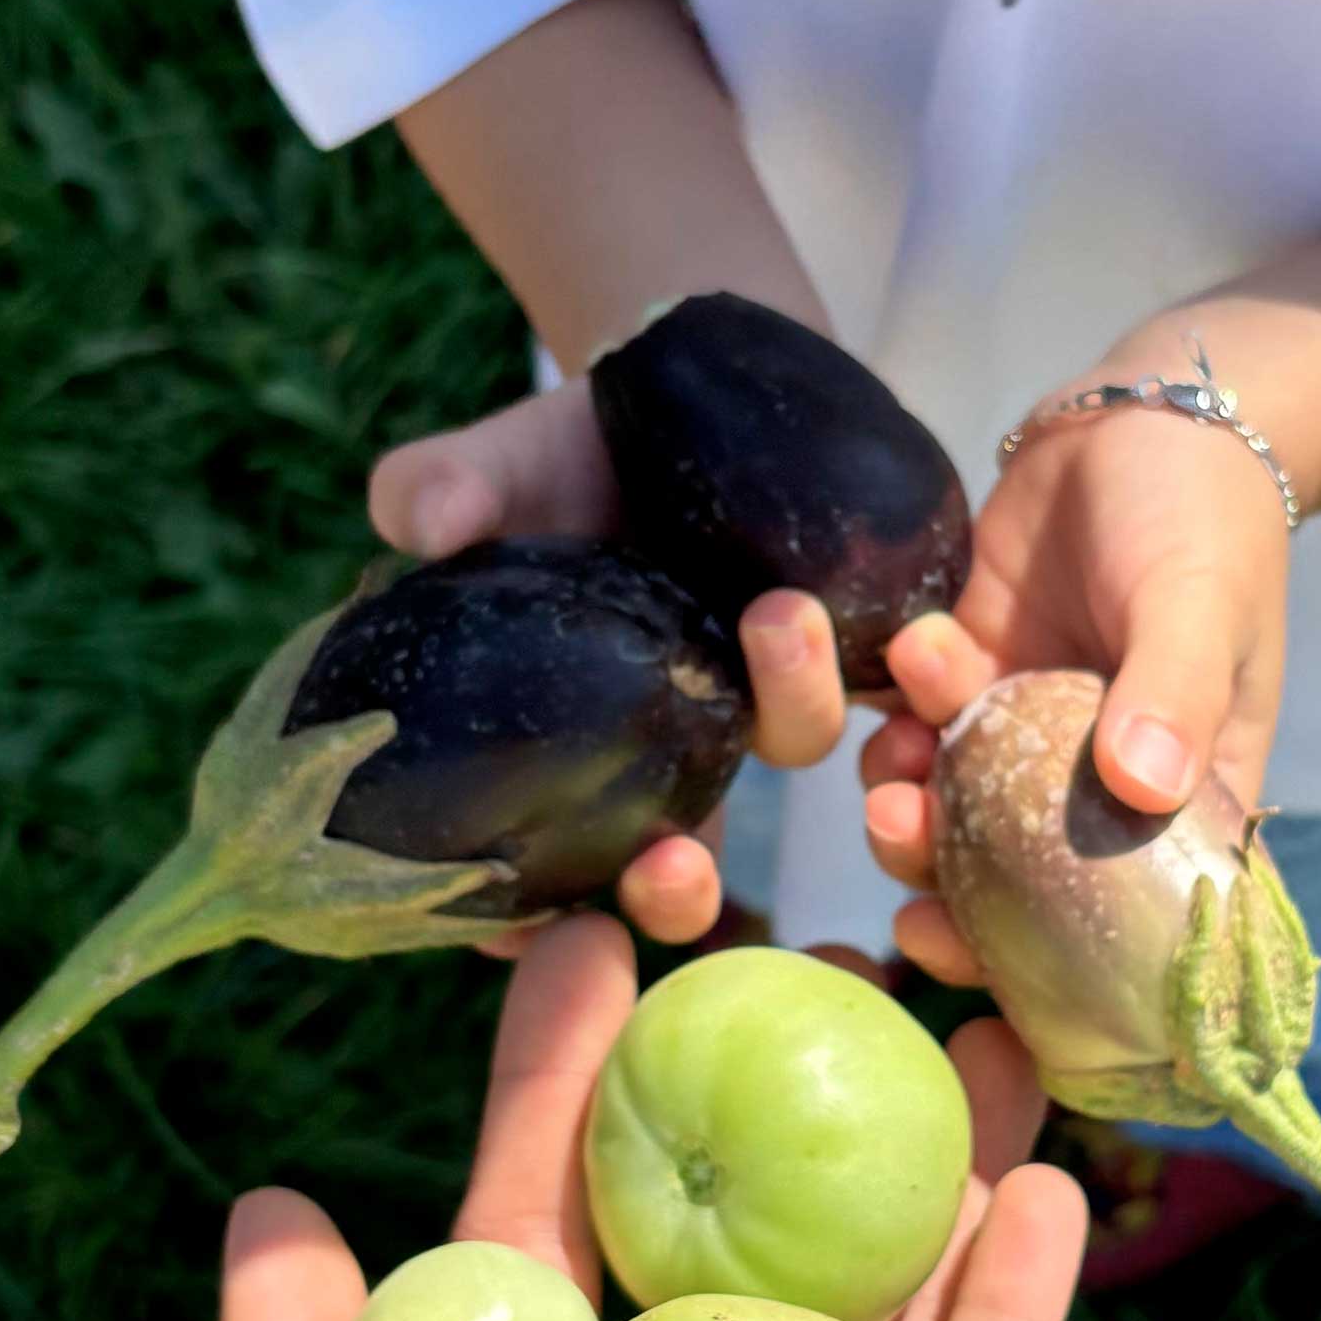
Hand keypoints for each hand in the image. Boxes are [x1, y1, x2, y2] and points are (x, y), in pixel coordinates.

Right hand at [365, 382, 858, 950]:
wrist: (684, 380)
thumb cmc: (560, 452)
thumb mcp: (494, 466)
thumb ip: (444, 489)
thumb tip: (416, 520)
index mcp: (568, 750)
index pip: (534, 875)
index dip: (523, 926)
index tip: (517, 939)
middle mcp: (668, 748)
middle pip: (672, 868)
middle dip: (675, 891)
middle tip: (678, 865)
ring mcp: (759, 698)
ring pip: (787, 743)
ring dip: (790, 702)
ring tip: (777, 615)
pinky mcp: (851, 639)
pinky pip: (892, 678)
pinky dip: (897, 669)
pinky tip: (904, 636)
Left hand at [857, 324, 1294, 987]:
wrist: (1147, 416)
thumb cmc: (1205, 522)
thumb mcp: (1201, 605)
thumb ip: (1171, 692)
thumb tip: (1143, 787)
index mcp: (1175, 805)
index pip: (1110, 924)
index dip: (1033, 967)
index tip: (959, 954)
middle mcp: (1093, 791)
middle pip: (1006, 884)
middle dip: (940, 879)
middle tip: (900, 833)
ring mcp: (1024, 735)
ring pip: (947, 808)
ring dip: (909, 793)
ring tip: (904, 742)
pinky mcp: (968, 676)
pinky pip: (915, 726)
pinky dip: (896, 713)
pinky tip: (906, 664)